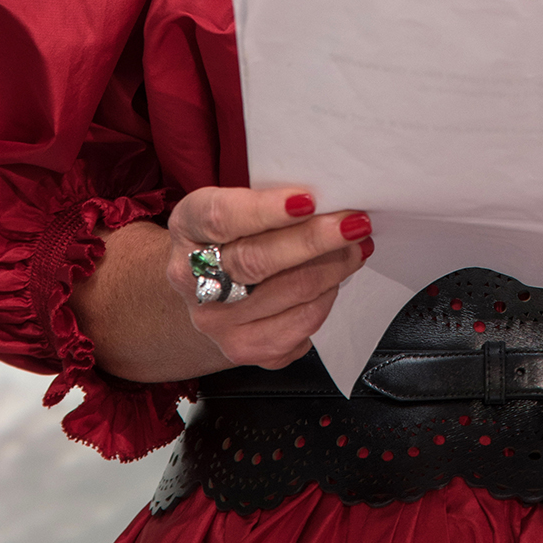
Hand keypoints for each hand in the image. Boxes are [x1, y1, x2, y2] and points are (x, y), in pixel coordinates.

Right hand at [166, 187, 373, 370]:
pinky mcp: (242, 348)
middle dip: (316, 240)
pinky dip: (326, 299)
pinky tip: (333, 281)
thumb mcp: (235, 200)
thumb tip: (329, 194)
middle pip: (258, 261)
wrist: (206, 283)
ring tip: (354, 247)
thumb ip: (270, 194)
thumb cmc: (234, 232)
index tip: (309, 200)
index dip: (266, 209)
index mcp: (188, 226)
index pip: (222, 218)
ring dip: (334, 267)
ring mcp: (215, 320)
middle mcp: (192, 279)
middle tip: (354, 223)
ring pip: (290, 293)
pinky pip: (299, 326)